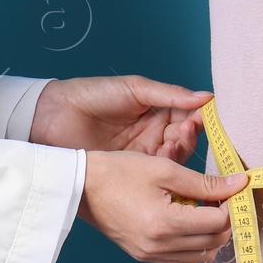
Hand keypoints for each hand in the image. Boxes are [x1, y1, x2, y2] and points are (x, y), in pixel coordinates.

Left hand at [31, 76, 209, 159]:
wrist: (55, 117)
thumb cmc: (92, 95)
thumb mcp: (134, 89)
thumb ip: (169, 94)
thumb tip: (205, 98)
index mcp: (157, 109)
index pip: (188, 115)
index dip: (199, 117)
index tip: (208, 117)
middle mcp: (155, 132)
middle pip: (185, 139)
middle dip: (190, 135)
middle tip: (188, 129)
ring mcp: (144, 152)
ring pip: (174, 157)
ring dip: (179, 151)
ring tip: (174, 143)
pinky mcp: (133, 170)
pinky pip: (157, 173)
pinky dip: (166, 168)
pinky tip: (166, 160)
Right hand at [78, 150, 244, 262]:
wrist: (81, 187)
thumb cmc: (118, 172)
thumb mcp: (165, 169)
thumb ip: (205, 182)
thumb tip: (239, 184)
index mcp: (165, 223)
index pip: (218, 223)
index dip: (230, 205)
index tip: (230, 189)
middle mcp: (159, 246)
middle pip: (214, 242)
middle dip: (225, 221)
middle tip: (220, 198)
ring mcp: (151, 255)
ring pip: (201, 256)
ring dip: (210, 236)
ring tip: (202, 210)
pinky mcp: (144, 257)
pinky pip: (182, 262)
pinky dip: (193, 247)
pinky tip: (187, 225)